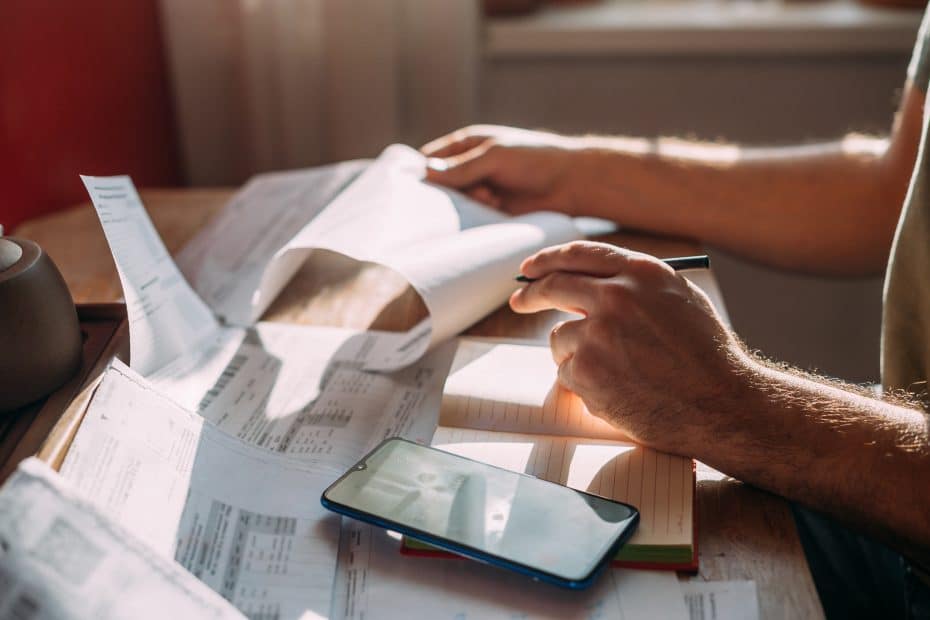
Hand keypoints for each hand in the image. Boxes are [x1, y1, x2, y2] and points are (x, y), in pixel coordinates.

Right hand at [421, 124, 589, 215]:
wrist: (571, 183)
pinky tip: (482, 216)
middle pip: (440, 184)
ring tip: (478, 203)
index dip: (418, 171)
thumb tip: (426, 172)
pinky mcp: (491, 212)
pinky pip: (472, 218)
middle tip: (439, 203)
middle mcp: (470, 168)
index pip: (431, 158)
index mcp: (467, 145)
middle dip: (439, 195)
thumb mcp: (494, 157)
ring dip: (461, 207)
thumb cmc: (535, 160)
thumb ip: (461, 167)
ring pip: (456, 204)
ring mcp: (480, 190)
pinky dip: (473, 219)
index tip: (406, 188)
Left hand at [509, 241, 752, 453]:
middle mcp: (616, 297)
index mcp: (640, 272)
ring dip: (575, 352)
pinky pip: (567, 372)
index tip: (530, 269)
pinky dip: (584, 382)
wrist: (722, 405)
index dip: (548, 259)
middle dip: (530, 294)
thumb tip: (585, 282)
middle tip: (519, 301)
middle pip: (553, 286)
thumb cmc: (706, 355)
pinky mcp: (587, 371)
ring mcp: (598, 334)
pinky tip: (619, 389)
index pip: (579, 255)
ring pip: (560, 336)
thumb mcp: (679, 299)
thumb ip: (633, 284)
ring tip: (617, 370)